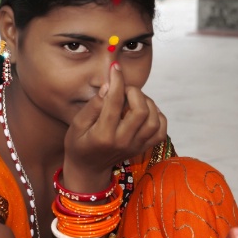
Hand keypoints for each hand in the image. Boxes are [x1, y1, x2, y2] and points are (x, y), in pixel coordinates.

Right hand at [63, 62, 166, 191]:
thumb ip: (93, 106)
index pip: (115, 102)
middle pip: (141, 110)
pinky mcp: (142, 148)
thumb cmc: (79, 144)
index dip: (117, 81)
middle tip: (124, 89)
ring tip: (134, 99)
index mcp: (103, 135)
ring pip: (154, 120)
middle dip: (134, 92)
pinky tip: (145, 111)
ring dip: (147, 103)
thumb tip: (109, 86)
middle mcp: (123, 142)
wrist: (88, 169)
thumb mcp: (77, 124)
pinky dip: (157, 117)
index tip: (115, 68)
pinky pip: (161, 131)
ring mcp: (135, 146)